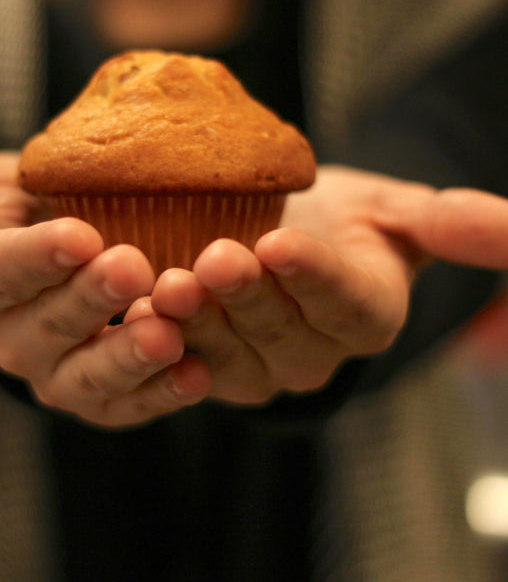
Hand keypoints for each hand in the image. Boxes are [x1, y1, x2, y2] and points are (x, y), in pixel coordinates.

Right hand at [0, 152, 209, 426]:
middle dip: (89, 302)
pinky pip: (126, 404)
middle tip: (132, 269)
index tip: (78, 237)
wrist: (58, 243)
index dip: (34, 260)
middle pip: (45, 329)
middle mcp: (10, 339)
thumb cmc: (12, 209)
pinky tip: (199, 372)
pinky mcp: (102, 395)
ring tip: (168, 334)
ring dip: (128, 358)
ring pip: (87, 377)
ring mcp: (56, 373)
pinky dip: (163, 393)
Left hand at [143, 165, 507, 405]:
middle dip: (247, 298)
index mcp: (364, 317)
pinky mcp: (209, 367)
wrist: (286, 236)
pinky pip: (183, 358)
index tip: (281, 242)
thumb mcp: (397, 213)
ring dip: (196, 322)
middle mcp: (313, 355)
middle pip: (281, 334)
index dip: (314, 278)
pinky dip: (159, 336)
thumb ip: (448, 225)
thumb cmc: (345, 222)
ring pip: (227, 353)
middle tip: (213, 259)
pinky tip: (132, 307)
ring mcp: (257, 368)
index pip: (345, 304)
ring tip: (164, 284)